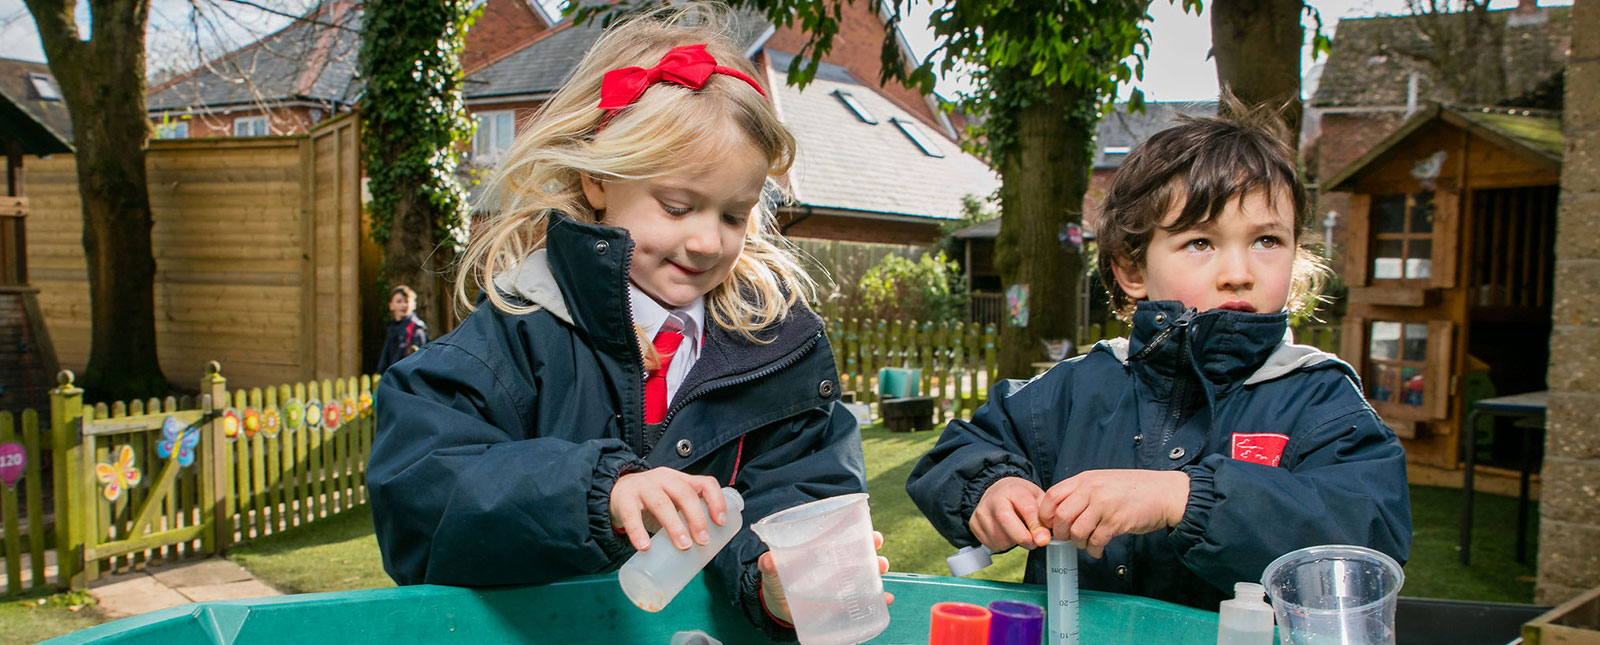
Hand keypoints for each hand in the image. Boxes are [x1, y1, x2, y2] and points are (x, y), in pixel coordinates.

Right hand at [609, 467, 725, 551]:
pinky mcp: (624, 499)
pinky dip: (638, 531)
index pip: (705, 483)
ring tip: (683, 545)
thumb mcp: (672, 501)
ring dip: (674, 526)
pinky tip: (645, 546)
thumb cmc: (652, 501)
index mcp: (681, 479)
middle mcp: (664, 479)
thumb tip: (705, 547)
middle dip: (697, 518)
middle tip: (702, 540)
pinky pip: (631, 515)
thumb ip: (686, 516)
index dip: (716, 501)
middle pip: (684, 493)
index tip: (721, 523)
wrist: (616, 491)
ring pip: (661, 503)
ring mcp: (643, 486)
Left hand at [758, 531, 893, 624]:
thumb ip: (770, 567)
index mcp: (822, 551)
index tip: (873, 534)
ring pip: (866, 574)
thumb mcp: (773, 574)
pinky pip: (865, 600)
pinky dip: (878, 599)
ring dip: (877, 573)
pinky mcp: (843, 602)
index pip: (844, 537)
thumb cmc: (778, 583)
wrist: (778, 608)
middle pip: (860, 554)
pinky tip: (885, 599)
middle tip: (879, 556)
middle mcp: (836, 565)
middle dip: (873, 552)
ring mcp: (842, 584)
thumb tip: (767, 560)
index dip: (861, 533)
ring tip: (881, 573)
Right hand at [968, 476, 1051, 551]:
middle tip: (1032, 541)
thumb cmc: (1020, 497)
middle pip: (1006, 521)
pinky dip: (1002, 545)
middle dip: (1023, 537)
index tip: (1043, 538)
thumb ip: (1044, 519)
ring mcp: (981, 511)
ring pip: (999, 538)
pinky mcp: (974, 524)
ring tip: (1017, 532)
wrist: (998, 492)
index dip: (1036, 527)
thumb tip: (1042, 540)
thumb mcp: (1038, 500)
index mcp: (1013, 490)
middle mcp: (993, 499)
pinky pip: (991, 545)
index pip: (1026, 508)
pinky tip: (1005, 534)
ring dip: (1013, 543)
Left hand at [1037, 469, 1189, 557]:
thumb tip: (1059, 511)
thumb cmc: (1133, 489)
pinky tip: (1098, 549)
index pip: (1052, 496)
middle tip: (1067, 538)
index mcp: (1085, 479)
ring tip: (1087, 543)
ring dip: (1078, 543)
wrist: (1164, 493)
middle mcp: (1092, 490)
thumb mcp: (1103, 481)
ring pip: (1077, 531)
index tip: (1049, 525)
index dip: (1045, 514)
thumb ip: (1082, 492)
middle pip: (1061, 516)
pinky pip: (1096, 541)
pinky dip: (1094, 550)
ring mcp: (1104, 506)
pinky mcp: (1117, 522)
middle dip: (1060, 533)